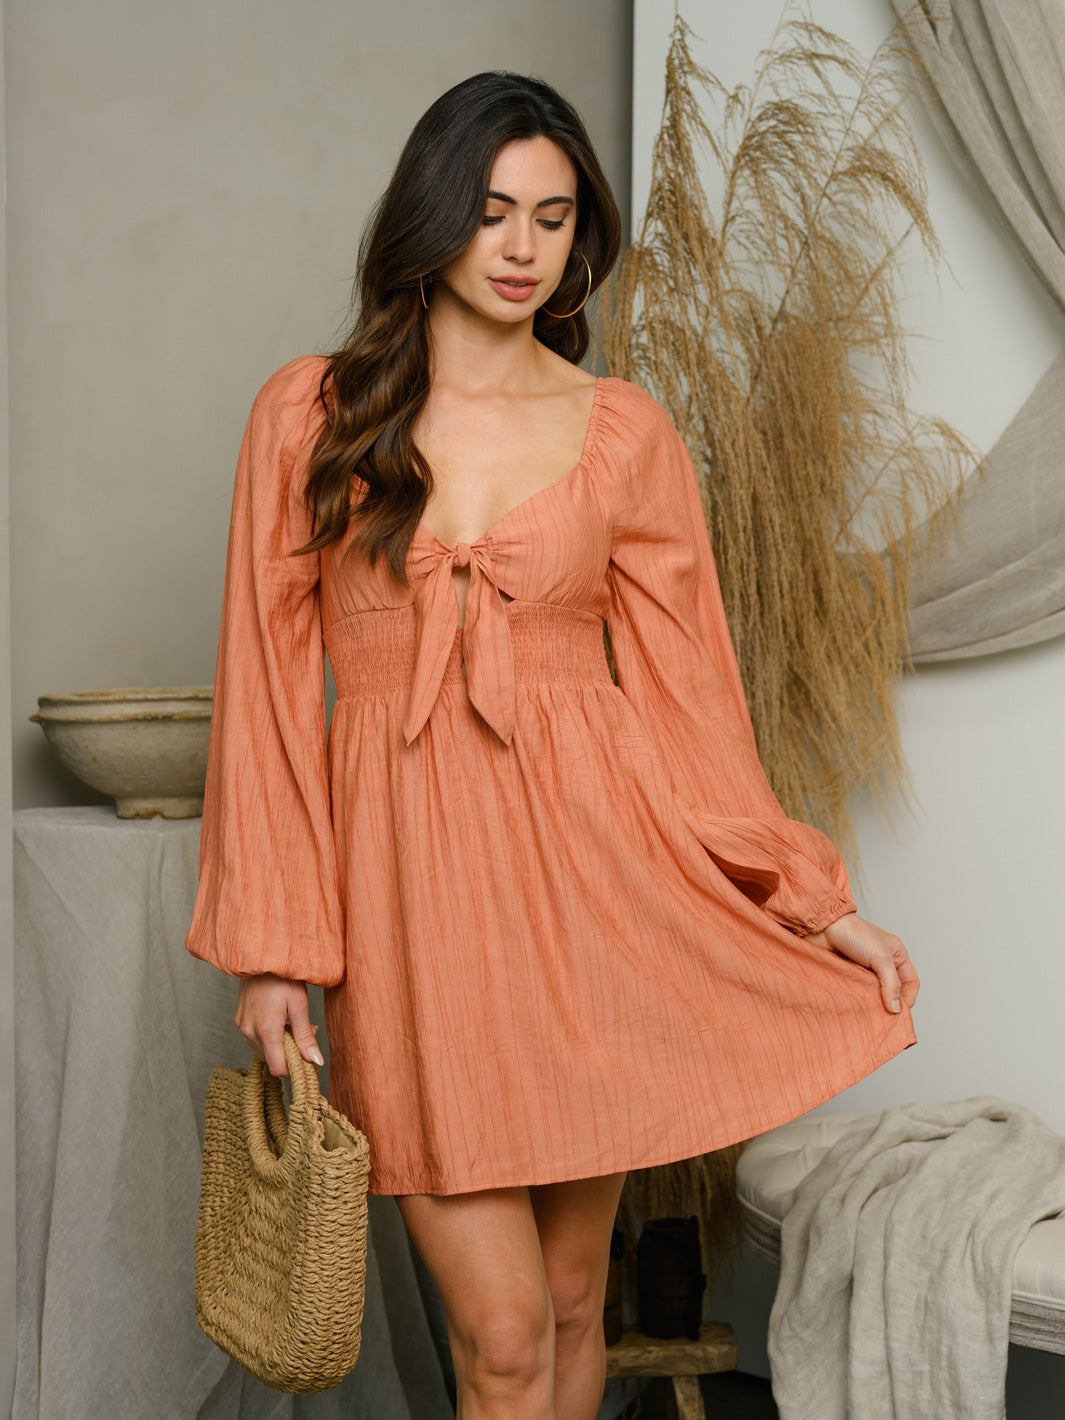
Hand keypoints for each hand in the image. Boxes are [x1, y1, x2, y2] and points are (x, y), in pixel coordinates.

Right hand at [234, 973, 325, 1077]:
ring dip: (280, 1045)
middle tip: (307, 1031)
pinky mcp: (239, 1019)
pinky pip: (255, 1038)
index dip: (295, 1068)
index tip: (310, 1059)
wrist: (260, 955)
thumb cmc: (283, 976)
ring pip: (263, 1050)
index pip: (277, 1068)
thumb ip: (305, 1036)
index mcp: (266, 1030)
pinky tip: (280, 1019)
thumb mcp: (299, 1005)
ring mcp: (242, 1025)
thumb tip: (315, 1061)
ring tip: (294, 1023)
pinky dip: (270, 1036)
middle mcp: (249, 1031)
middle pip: (271, 1060)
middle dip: (290, 1053)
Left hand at [805, 911, 919, 1015]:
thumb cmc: (854, 933)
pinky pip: (859, 992)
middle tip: (884, 1020)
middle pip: (894, 991)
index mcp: (897, 956)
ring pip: (876, 994)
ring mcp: (866, 970)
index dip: (908, 998)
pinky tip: (857, 1007)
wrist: (823, 926)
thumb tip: (896, 1009)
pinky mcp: (851, 975)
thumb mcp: (880, 957)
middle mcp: (884, 964)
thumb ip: (891, 983)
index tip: (899, 1012)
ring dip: (873, 1004)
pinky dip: (859, 1000)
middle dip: (891, 1005)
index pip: (911, 982)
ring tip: (869, 1015)